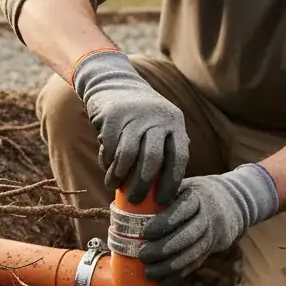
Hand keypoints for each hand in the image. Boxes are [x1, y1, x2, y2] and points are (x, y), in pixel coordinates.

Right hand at [72, 50, 188, 204]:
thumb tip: (172, 184)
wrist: (114, 84)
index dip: (171, 182)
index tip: (161, 201)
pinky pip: (110, 148)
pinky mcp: (113, 116)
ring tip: (114, 186)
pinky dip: (107, 162)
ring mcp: (135, 116)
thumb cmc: (140, 115)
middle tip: (134, 200)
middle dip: (142, 185)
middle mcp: (158, 118)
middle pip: (153, 160)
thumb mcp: (161, 124)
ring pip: (128, 156)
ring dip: (120, 176)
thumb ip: (169, 147)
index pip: (178, 157)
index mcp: (174, 123)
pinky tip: (107, 167)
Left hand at [138, 163, 278, 285]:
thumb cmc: (195, 194)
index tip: (144, 232)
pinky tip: (162, 284)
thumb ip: (162, 194)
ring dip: (169, 266)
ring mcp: (211, 236)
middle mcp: (207, 217)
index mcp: (198, 197)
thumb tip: (125, 203)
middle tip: (142, 255)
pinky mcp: (210, 250)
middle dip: (164, 248)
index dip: (164, 222)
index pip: (182, 209)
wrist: (231, 203)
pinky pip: (195, 265)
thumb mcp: (183, 186)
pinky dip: (178, 276)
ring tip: (148, 273)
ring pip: (192, 254)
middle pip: (187, 235)